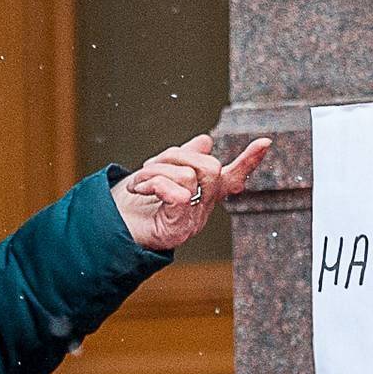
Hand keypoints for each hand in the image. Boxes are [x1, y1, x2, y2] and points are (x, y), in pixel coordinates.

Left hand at [111, 134, 271, 250]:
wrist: (106, 232)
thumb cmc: (131, 206)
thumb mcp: (159, 173)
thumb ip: (184, 158)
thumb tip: (205, 141)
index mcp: (202, 195)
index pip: (231, 177)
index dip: (249, 161)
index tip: (266, 142)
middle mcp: (201, 209)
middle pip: (210, 167)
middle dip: (177, 155)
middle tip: (152, 164)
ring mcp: (191, 220)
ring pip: (189, 175)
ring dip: (156, 169)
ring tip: (140, 181)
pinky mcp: (176, 228)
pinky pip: (176, 192)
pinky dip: (153, 182)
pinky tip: (140, 189)